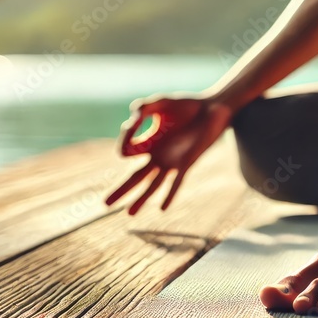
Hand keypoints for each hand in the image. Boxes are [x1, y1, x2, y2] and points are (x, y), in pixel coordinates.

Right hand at [106, 95, 232, 214]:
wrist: (213, 110)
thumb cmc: (187, 106)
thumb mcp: (162, 102)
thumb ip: (145, 107)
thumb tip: (133, 115)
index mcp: (148, 143)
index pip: (126, 151)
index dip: (125, 137)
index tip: (134, 120)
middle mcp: (157, 156)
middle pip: (134, 178)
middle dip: (119, 191)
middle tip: (104, 204)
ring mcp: (171, 162)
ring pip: (152, 185)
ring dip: (140, 199)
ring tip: (129, 214)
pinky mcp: (186, 163)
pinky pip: (176, 182)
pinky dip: (169, 194)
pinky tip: (162, 208)